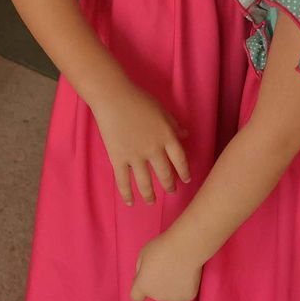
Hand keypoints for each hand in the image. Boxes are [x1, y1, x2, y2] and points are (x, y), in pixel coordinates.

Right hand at [91, 85, 190, 205]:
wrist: (113, 98)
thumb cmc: (139, 99)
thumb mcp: (162, 110)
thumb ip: (173, 125)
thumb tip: (185, 135)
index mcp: (167, 137)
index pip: (180, 160)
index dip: (184, 171)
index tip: (186, 180)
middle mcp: (154, 150)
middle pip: (164, 174)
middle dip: (168, 185)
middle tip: (170, 191)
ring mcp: (135, 156)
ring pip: (145, 182)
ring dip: (150, 194)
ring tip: (152, 201)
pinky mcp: (118, 158)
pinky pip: (123, 181)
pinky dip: (126, 193)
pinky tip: (130, 202)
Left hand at [130, 234, 202, 300]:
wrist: (186, 246)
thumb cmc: (163, 247)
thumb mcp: (143, 254)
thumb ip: (141, 269)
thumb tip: (144, 277)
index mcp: (143, 285)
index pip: (136, 297)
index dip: (140, 289)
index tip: (145, 281)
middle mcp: (156, 296)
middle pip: (154, 293)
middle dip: (157, 282)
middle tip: (165, 266)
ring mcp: (172, 298)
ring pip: (169, 293)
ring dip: (171, 285)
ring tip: (177, 268)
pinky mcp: (187, 296)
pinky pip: (182, 292)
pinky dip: (184, 285)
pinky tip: (186, 272)